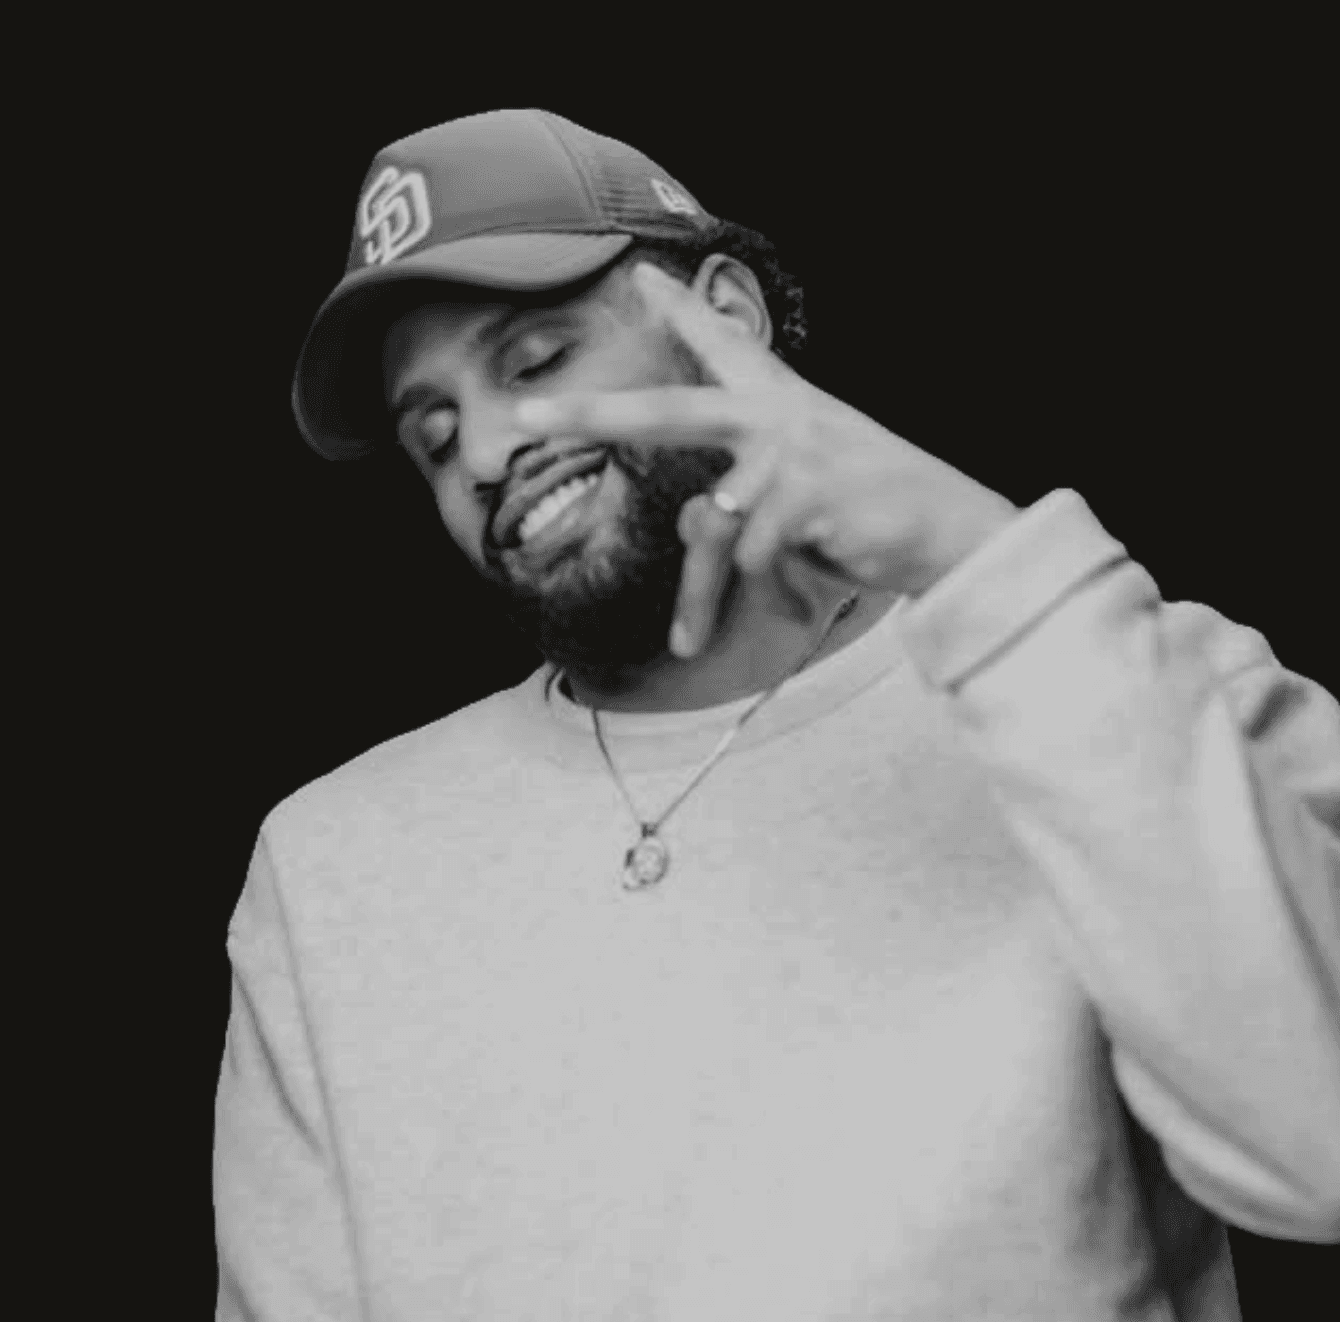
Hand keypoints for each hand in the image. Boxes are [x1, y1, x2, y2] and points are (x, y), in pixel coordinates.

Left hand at [515, 262, 1018, 657]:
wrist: (957, 536)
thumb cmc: (877, 517)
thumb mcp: (801, 502)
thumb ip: (741, 502)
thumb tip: (695, 521)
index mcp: (784, 405)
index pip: (727, 348)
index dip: (683, 311)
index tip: (643, 277)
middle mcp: (781, 416)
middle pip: (668, 412)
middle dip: (594, 414)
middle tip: (529, 413)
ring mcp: (793, 451)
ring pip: (708, 525)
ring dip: (699, 595)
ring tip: (690, 640)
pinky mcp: (808, 492)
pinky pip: (750, 555)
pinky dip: (761, 596)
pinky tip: (789, 612)